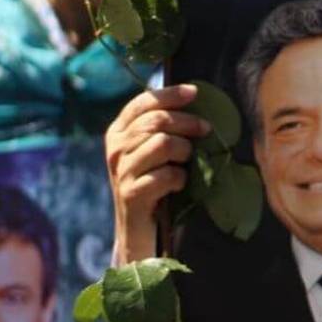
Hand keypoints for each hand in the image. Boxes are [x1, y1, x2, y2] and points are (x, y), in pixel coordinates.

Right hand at [106, 85, 209, 264]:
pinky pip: (167, 175)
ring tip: (187, 162)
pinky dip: (180, 178)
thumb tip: (196, 99)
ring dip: (185, 151)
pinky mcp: (131, 193)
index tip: (194, 92)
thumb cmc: (154, 183)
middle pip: (156, 121)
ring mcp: (121, 171)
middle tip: (206, 130)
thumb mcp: (153, 151)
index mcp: (118, 132)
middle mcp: (115, 148)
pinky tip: (179, 184)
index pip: (142, 102)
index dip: (170, 94)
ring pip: (163, 144)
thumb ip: (164, 127)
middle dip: (187, 122)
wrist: (138, 228)